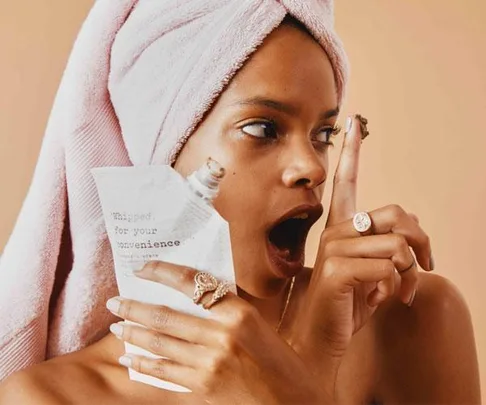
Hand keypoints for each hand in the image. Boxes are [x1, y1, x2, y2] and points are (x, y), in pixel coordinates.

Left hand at [106, 262, 333, 404]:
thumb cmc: (280, 364)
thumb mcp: (259, 326)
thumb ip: (227, 311)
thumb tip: (189, 297)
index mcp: (240, 312)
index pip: (192, 282)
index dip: (162, 272)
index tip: (142, 268)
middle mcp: (222, 335)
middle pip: (166, 316)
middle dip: (134, 307)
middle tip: (114, 301)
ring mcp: (211, 363)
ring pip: (160, 344)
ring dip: (133, 334)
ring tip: (116, 327)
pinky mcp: (204, 388)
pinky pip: (165, 373)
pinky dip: (143, 365)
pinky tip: (129, 359)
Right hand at [288, 115, 434, 393]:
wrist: (320, 341)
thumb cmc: (347, 306)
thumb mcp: (373, 273)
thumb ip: (387, 248)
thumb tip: (413, 238)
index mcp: (339, 228)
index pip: (345, 182)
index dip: (350, 152)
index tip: (353, 123)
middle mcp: (334, 232)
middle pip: (398, 214)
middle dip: (423, 241)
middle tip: (425, 265)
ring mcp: (334, 250)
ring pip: (399, 245)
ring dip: (412, 273)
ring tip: (401, 290)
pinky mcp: (337, 271)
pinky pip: (390, 266)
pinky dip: (400, 286)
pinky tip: (386, 298)